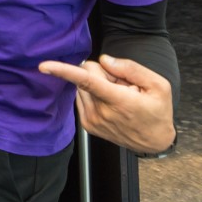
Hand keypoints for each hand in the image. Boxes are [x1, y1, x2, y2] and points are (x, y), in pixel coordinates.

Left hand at [39, 54, 175, 154]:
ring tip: (119, 96)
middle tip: (123, 84)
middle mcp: (100, 111)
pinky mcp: (87, 124)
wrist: (154, 142)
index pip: (86, 81)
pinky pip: (82, 95)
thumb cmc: (158, 111)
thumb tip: (104, 60)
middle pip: (86, 73)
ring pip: (82, 85)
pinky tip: (111, 103)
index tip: (43, 66)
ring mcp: (92, 119)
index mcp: (118, 101)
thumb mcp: (159, 85)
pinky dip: (94, 95)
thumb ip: (131, 68)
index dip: (63, 71)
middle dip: (102, 72)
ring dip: (98, 85)